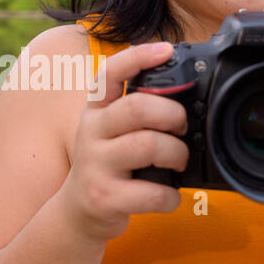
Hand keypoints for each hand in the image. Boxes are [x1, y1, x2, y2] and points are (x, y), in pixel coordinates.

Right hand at [59, 41, 189, 242]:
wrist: (78, 213)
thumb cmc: (107, 166)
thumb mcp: (110, 132)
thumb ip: (135, 111)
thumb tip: (185, 95)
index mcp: (95, 111)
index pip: (110, 73)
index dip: (138, 57)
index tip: (166, 50)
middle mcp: (91, 132)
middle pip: (138, 108)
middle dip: (172, 114)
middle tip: (182, 127)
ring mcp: (95, 165)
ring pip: (149, 145)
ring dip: (177, 154)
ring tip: (179, 161)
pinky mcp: (104, 197)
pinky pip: (152, 192)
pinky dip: (170, 196)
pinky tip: (169, 195)